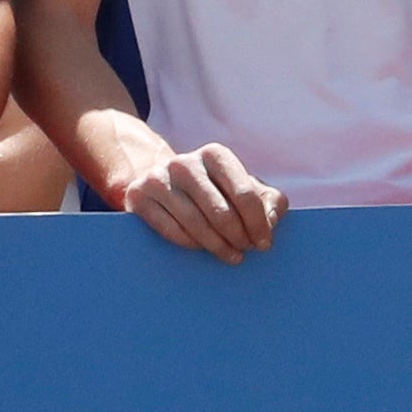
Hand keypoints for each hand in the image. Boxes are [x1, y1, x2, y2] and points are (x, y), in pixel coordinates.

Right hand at [118, 143, 285, 264]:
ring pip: (196, 224)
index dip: (258, 224)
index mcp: (215, 154)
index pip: (245, 194)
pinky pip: (172, 231)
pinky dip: (191, 245)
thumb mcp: (243, 189)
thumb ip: (269, 201)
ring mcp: (159, 178)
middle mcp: (185, 162)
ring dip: (217, 246)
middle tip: (245, 251)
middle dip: (238, 237)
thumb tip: (272, 221)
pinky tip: (202, 249)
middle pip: (221, 212)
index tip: (264, 244)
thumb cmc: (212, 190)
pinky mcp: (139, 197)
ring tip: (231, 256)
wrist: (161, 183)